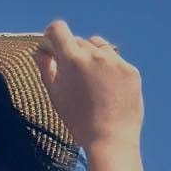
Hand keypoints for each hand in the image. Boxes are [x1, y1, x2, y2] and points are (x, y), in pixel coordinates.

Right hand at [33, 19, 143, 150]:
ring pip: (99, 47)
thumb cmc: (78, 121)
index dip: (52, 35)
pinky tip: (108, 92)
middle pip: (79, 41)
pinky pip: (116, 61)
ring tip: (93, 84)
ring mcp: (115, 61)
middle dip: (73, 53)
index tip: (52, 46)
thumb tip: (40, 51)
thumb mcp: (56, 96)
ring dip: (93, 57)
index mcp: (72, 60)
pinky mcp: (130, 70)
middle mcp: (95, 54)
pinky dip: (110, 71)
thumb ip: (46, 69)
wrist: (110, 141)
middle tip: (73, 76)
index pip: (58, 29)